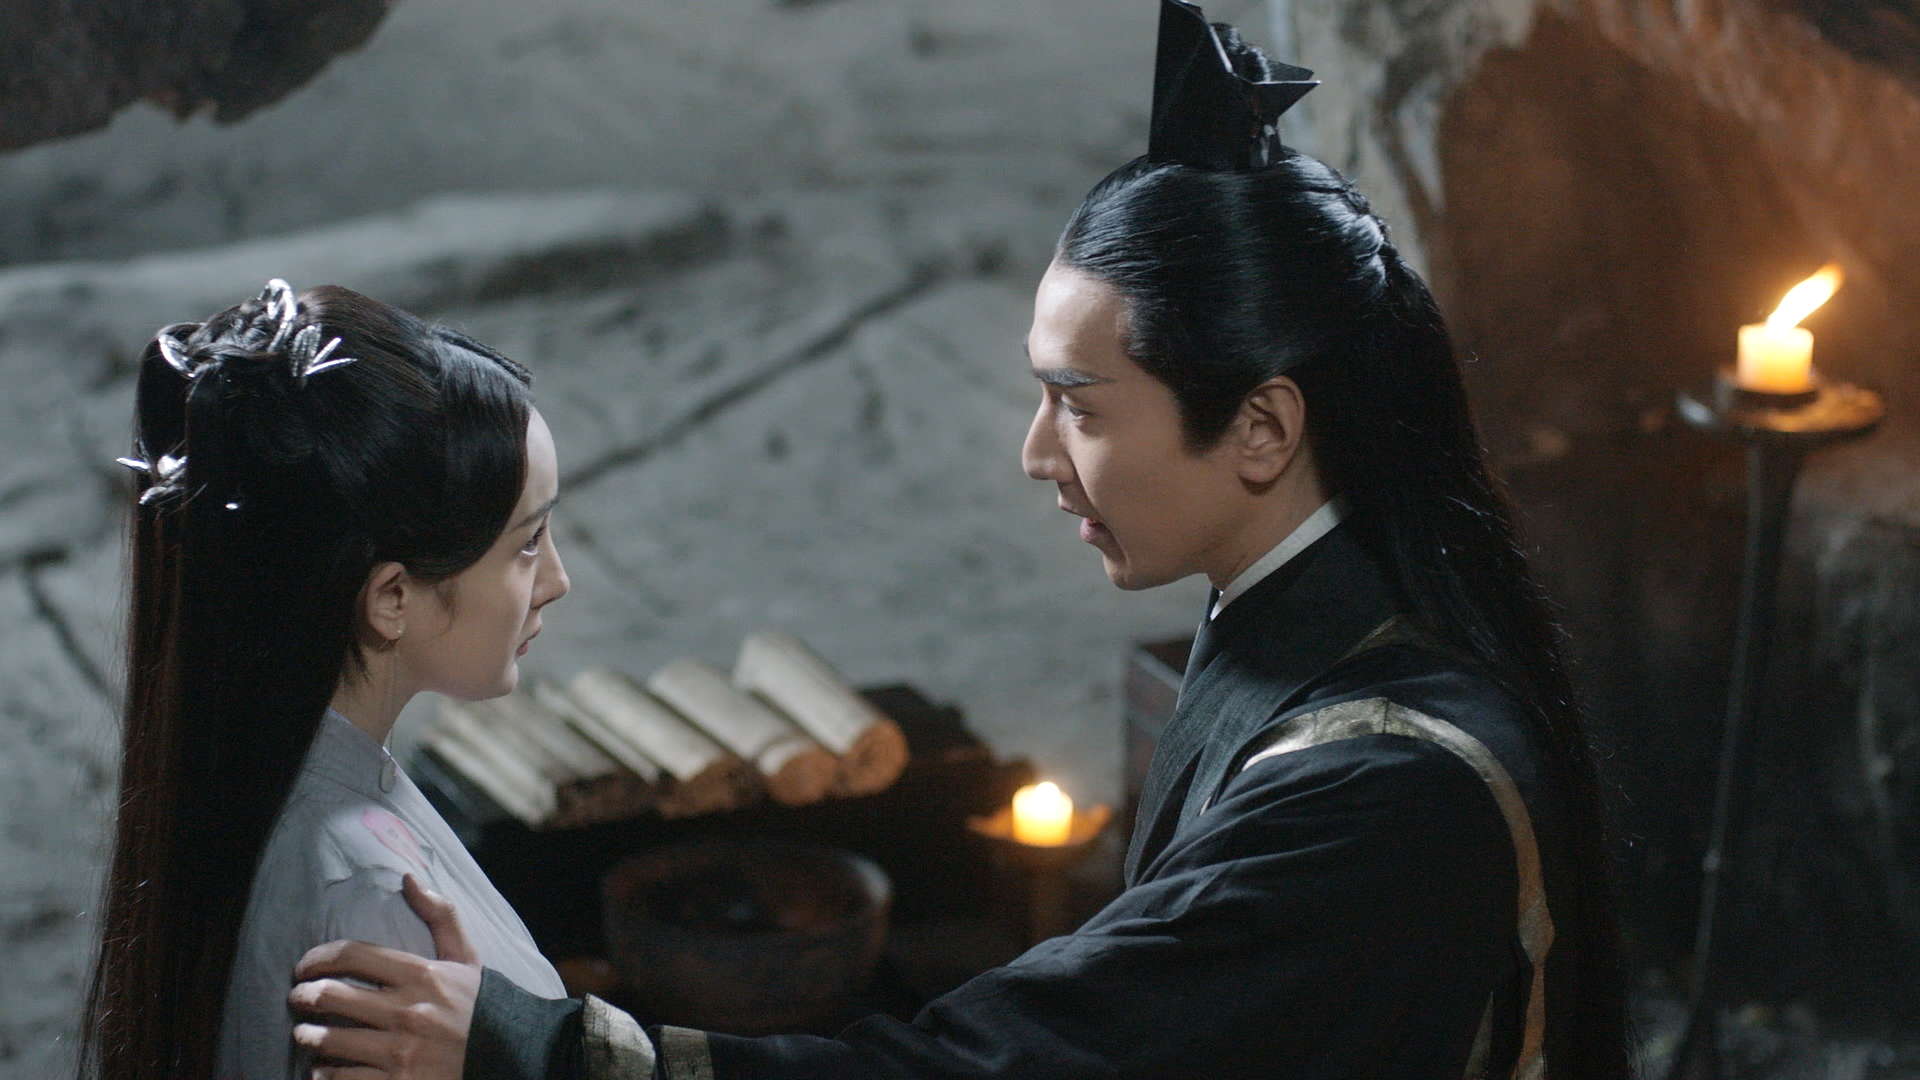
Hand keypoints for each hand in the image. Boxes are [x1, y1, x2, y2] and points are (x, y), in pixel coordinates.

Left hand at [289, 874, 480, 1078]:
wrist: (514, 1055)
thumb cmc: (482, 1004)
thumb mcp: (467, 957)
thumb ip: (440, 915)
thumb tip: (408, 878)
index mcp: (422, 975)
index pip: (354, 955)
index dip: (319, 958)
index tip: (305, 966)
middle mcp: (408, 1012)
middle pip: (334, 996)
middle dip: (305, 997)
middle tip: (297, 999)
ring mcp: (401, 1052)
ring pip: (332, 1040)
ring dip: (308, 1037)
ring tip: (303, 1035)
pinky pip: (344, 1079)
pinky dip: (325, 1074)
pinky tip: (322, 1069)